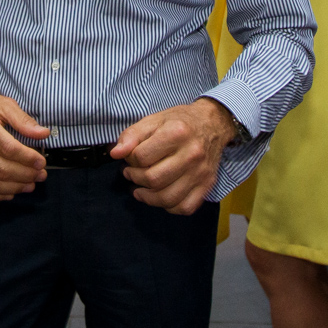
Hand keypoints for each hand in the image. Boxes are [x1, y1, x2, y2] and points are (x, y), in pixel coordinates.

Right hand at [0, 76, 50, 201]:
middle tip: (40, 175)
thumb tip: (43, 134)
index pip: (8, 148)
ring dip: (13, 188)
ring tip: (29, 185)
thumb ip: (23, 119)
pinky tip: (9, 192)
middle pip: (0, 169)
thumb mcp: (3, 103)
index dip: (28, 158)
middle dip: (25, 176)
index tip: (41, 162)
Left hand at [110, 98, 235, 214]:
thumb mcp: (154, 119)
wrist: (213, 124)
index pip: (141, 156)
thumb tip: (114, 153)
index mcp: (177, 132)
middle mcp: (192, 154)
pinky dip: (168, 207)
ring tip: (140, 188)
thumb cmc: (179, 122)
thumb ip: (131, 135)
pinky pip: (184, 207)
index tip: (129, 157)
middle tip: (131, 173)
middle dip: (135, 178)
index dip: (129, 159)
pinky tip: (160, 196)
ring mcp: (201, 172)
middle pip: (153, 179)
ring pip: (167, 198)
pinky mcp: (207, 185)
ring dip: (147, 197)